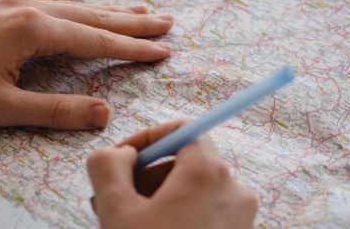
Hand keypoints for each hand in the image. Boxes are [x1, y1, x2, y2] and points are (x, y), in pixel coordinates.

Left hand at [0, 0, 173, 128]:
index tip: (165, 50)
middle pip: (93, 16)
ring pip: (73, 4)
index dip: (133, 48)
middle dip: (132, 21)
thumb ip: (55, 111)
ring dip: (108, 8)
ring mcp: (14, 1)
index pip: (97, 41)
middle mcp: (30, 8)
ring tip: (139, 8)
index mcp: (34, 31)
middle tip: (168, 22)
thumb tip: (104, 114)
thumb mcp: (2, 108)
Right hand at [87, 121, 258, 228]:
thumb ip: (107, 167)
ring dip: (160, 199)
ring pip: (195, 191)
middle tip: (116, 199)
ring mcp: (242, 218)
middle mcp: (234, 190)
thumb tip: (117, 153)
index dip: (147, 139)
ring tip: (131, 222)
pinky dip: (179, 217)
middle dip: (147, 175)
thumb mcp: (115, 209)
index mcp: (207, 173)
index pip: (182, 130)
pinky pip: (208, 213)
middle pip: (187, 161)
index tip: (122, 161)